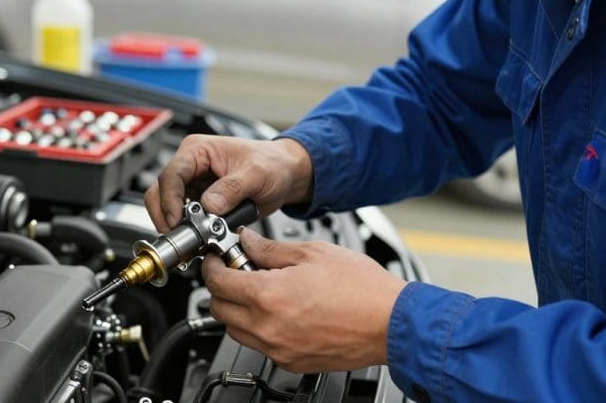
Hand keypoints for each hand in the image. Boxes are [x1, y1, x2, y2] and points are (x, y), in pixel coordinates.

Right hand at [144, 135, 312, 232]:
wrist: (286, 175)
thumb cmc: (272, 163)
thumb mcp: (256, 173)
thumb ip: (232, 188)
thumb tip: (210, 205)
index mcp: (197, 150)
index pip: (171, 175)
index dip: (170, 200)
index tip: (176, 221)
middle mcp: (190, 167)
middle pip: (161, 192)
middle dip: (167, 216)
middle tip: (181, 238)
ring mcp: (193, 186)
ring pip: (169, 209)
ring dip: (178, 227)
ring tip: (193, 241)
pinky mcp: (199, 204)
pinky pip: (185, 220)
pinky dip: (189, 232)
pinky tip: (199, 241)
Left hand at [202, 228, 406, 372]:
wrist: (392, 323)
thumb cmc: (362, 288)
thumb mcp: (312, 252)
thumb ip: (269, 249)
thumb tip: (246, 242)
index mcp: (268, 297)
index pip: (217, 282)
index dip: (213, 265)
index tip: (219, 258)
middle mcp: (268, 329)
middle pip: (219, 309)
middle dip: (222, 287)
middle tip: (239, 270)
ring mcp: (279, 350)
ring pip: (235, 331)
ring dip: (238, 309)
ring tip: (262, 289)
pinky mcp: (291, 363)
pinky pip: (259, 345)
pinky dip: (258, 327)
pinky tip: (279, 308)